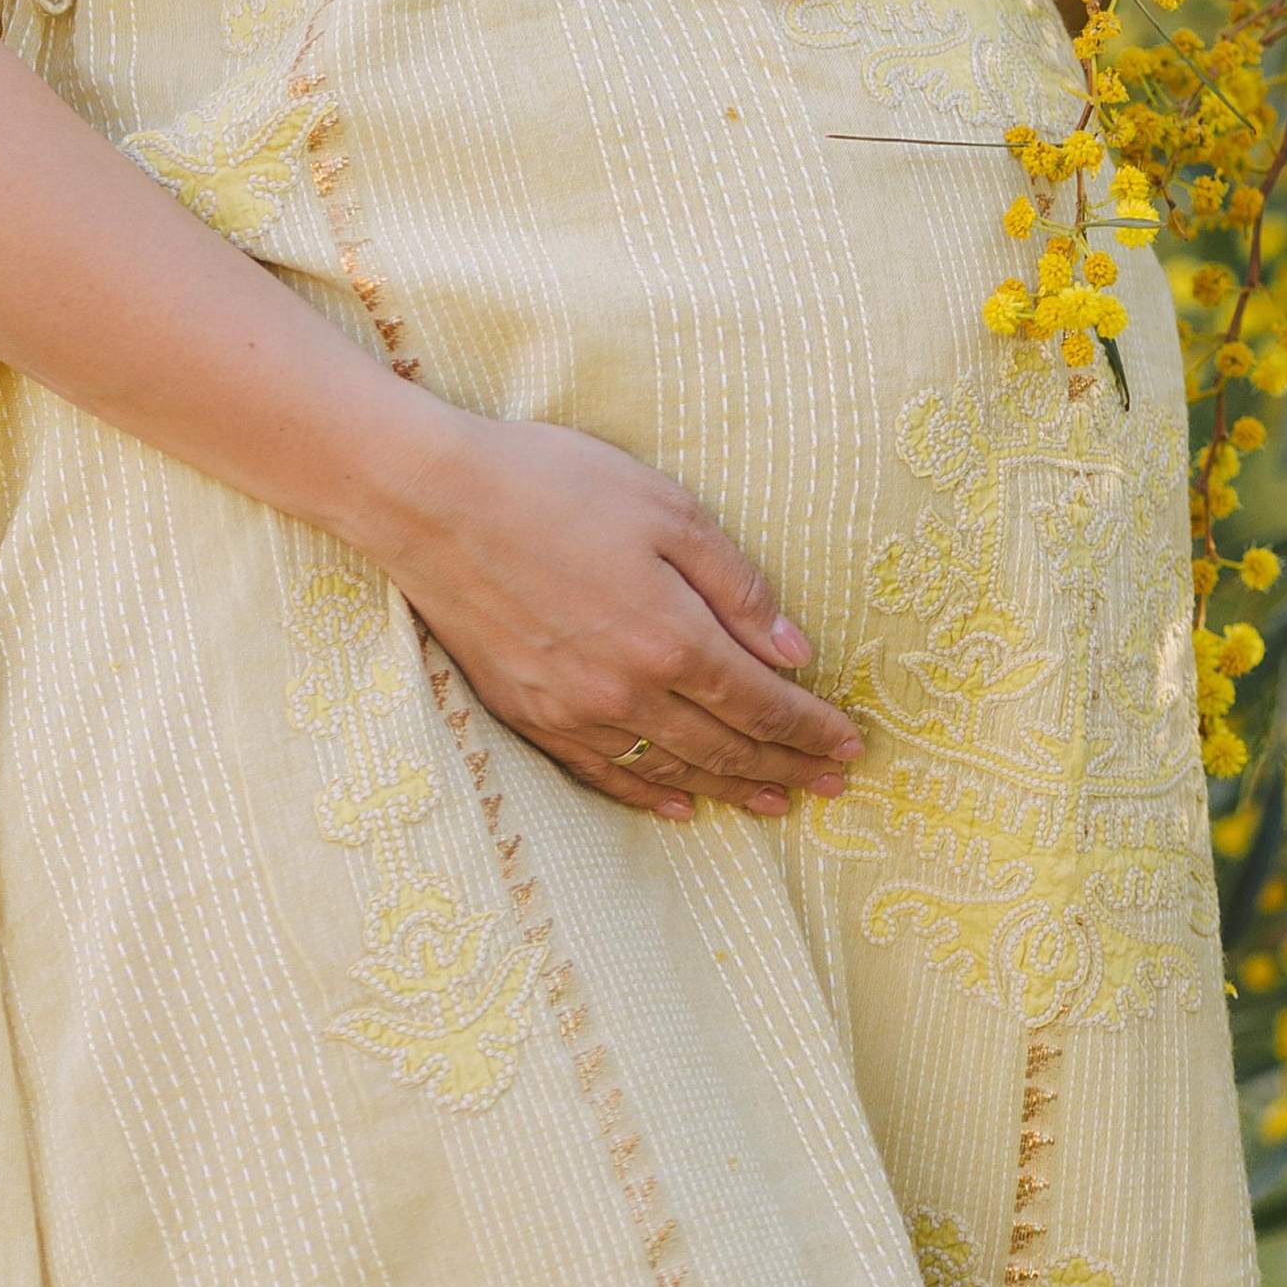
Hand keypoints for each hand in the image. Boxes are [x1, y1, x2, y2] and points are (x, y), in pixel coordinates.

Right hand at [368, 414, 862, 822]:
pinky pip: (603, 774)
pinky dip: (647, 794)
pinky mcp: (530, 714)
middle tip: (832, 788)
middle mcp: (629, 691)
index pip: (762, 703)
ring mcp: (575, 711)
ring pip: (670, 768)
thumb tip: (793, 651)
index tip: (851, 748)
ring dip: (728, 789)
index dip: (812, 730)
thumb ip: (734, 583)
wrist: (434, 500)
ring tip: (774, 803)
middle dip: (787, 767)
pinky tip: (675, 802)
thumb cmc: (554, 483)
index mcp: (673, 636)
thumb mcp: (665, 508)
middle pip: (725, 746)